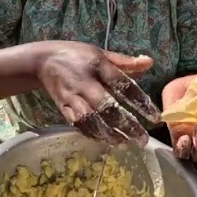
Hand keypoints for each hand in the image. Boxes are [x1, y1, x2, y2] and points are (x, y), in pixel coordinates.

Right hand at [36, 42, 161, 144]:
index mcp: (98, 66)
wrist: (42, 62)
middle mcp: (85, 84)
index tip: (155, 117)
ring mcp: (72, 98)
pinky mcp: (63, 109)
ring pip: (92, 120)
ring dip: (109, 134)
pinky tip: (106, 140)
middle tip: (142, 140)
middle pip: (107, 107)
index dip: (140, 102)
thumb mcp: (100, 53)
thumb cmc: (76, 56)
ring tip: (125, 143)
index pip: (123, 85)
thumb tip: (150, 63)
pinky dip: (93, 134)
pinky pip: (79, 125)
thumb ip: (125, 61)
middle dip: (126, 125)